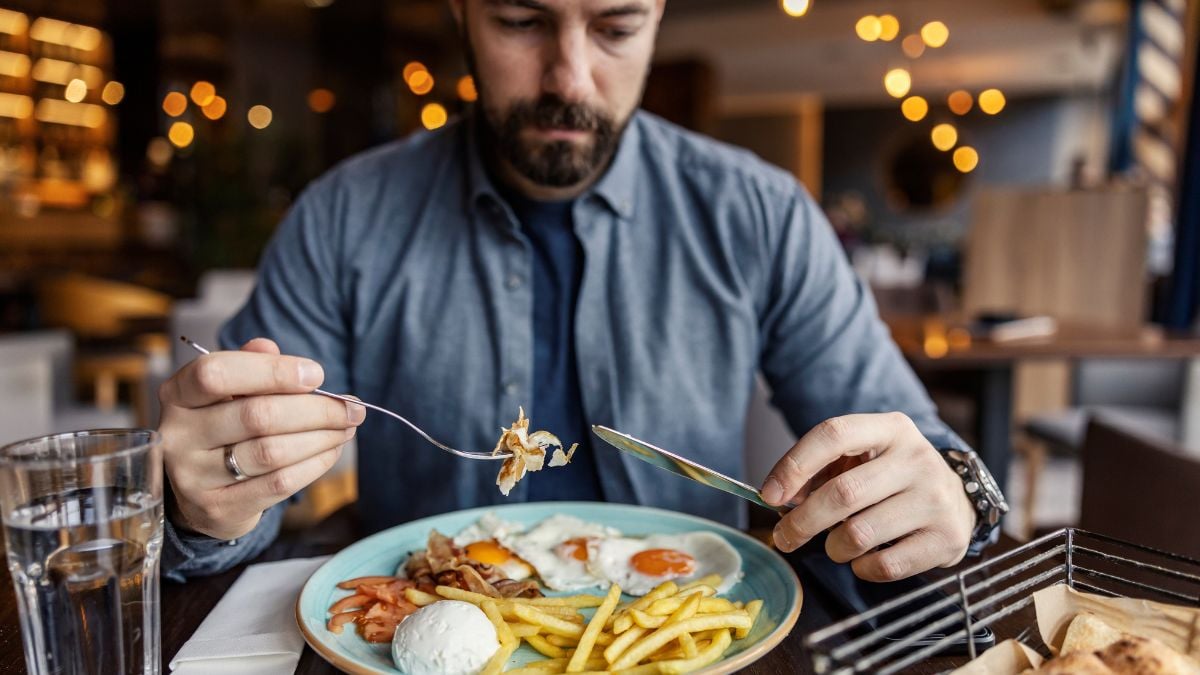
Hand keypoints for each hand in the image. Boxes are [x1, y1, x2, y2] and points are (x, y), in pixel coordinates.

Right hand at [157, 338, 364, 539]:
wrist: (202, 493)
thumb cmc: (225, 427)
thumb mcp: (229, 392)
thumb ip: (252, 366)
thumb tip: (278, 353)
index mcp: (178, 394)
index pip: (217, 373)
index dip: (272, 372)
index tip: (316, 374)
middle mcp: (178, 435)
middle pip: (256, 415)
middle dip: (315, 410)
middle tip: (351, 407)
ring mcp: (193, 476)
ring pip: (271, 451)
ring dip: (321, 437)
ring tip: (346, 427)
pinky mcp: (218, 507)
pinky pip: (279, 483)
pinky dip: (314, 464)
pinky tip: (331, 450)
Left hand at [760, 412, 976, 580]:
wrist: (957, 499)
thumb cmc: (892, 478)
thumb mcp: (860, 459)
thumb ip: (819, 471)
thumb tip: (780, 498)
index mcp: (890, 429)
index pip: (833, 434)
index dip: (794, 466)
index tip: (769, 495)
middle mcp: (916, 458)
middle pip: (843, 492)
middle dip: (802, 521)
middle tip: (784, 537)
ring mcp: (935, 499)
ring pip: (859, 533)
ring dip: (833, 548)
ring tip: (835, 545)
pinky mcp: (946, 538)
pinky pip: (884, 565)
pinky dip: (861, 568)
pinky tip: (862, 559)